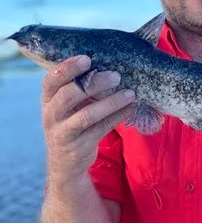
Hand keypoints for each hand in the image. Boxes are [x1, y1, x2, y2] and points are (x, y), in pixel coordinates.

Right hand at [42, 55, 135, 182]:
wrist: (65, 163)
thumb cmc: (70, 123)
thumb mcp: (67, 106)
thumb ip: (79, 88)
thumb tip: (109, 65)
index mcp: (48, 99)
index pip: (51, 80)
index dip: (67, 68)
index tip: (86, 59)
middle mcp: (52, 115)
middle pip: (69, 95)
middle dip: (93, 83)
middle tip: (116, 76)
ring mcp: (64, 132)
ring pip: (87, 115)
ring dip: (111, 102)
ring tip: (130, 94)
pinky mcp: (80, 146)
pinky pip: (101, 129)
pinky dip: (118, 116)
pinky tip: (131, 108)